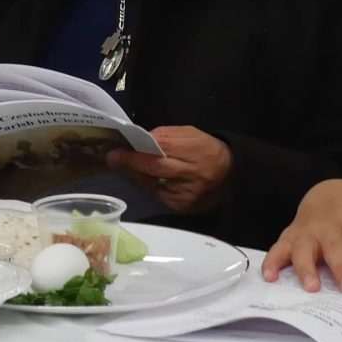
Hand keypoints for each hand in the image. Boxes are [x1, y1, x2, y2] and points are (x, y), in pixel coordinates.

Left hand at [106, 126, 232, 215]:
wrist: (230, 176)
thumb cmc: (206, 150)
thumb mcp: (191, 134)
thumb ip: (165, 136)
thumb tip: (137, 141)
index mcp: (195, 149)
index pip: (160, 148)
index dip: (136, 149)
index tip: (116, 147)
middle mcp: (191, 173)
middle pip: (154, 168)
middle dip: (129, 163)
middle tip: (111, 157)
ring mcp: (186, 193)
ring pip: (151, 184)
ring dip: (133, 175)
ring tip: (119, 165)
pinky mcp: (181, 206)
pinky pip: (156, 195)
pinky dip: (144, 185)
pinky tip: (137, 178)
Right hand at [261, 179, 341, 291]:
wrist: (329, 190)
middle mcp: (330, 223)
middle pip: (335, 245)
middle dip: (341, 267)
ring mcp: (307, 230)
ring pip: (304, 248)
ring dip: (306, 268)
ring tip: (312, 287)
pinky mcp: (290, 237)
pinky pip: (278, 249)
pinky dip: (272, 262)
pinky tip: (271, 277)